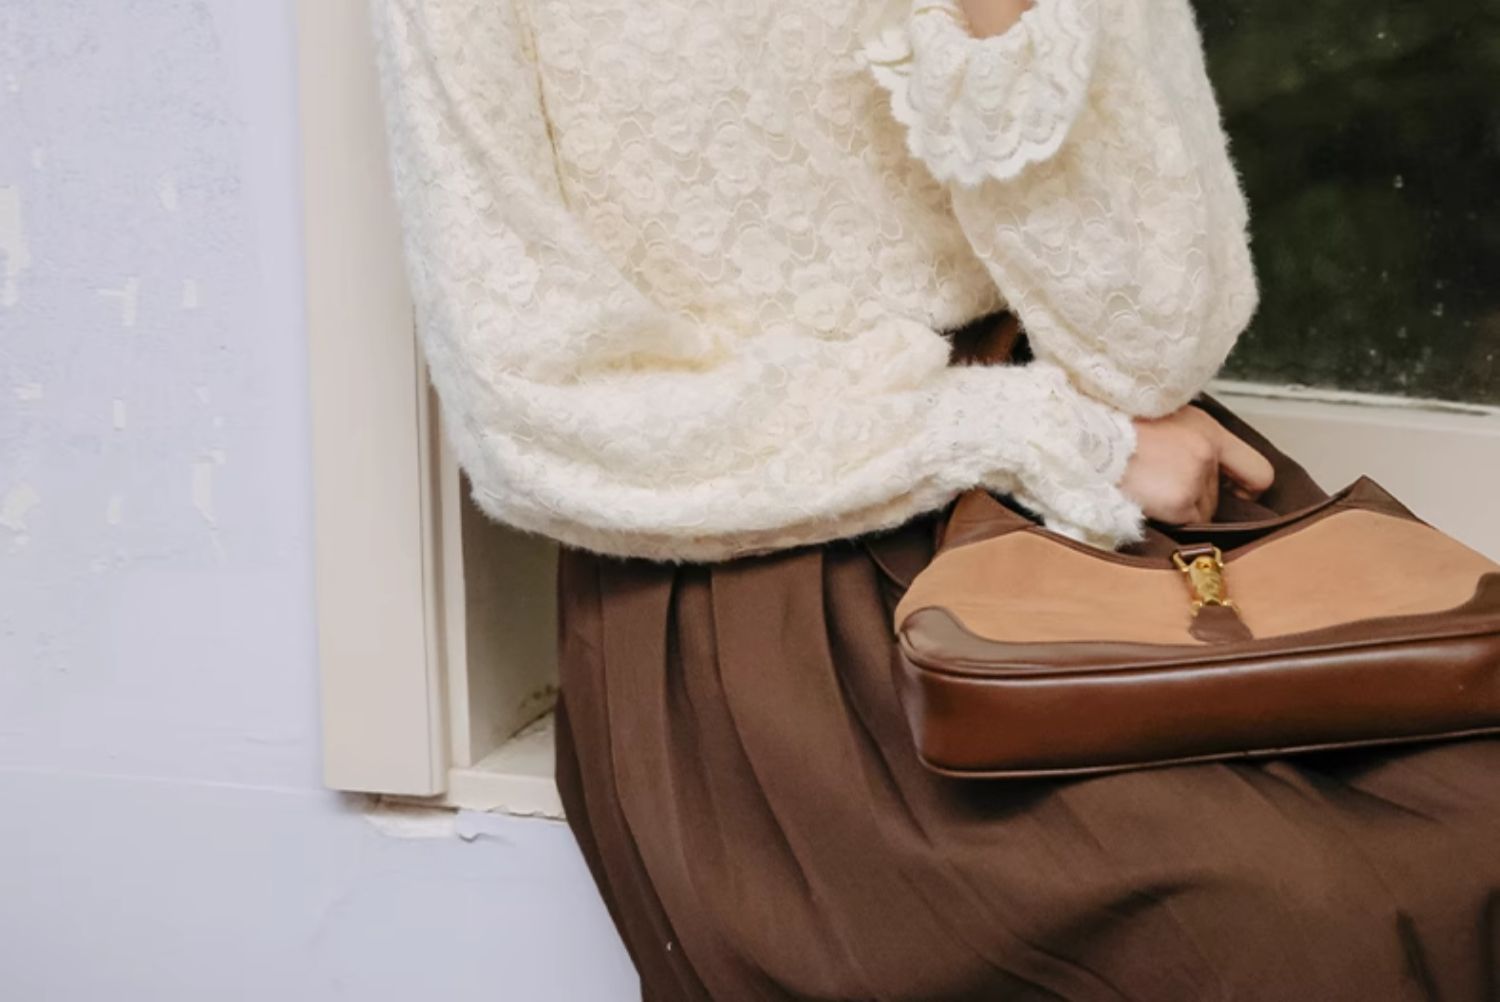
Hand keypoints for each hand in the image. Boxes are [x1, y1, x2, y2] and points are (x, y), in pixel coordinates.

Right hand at [1119, 405, 1275, 523]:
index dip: (1247, 489)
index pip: (1258, 470)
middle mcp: (1209, 453)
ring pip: (1202, 513)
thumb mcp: (1165, 419)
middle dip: (1195, 497)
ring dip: (1180, 508)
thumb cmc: (1118, 428)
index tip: (1236, 495)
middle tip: (1161, 482)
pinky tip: (1146, 498)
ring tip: (1149, 486)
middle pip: (1218, 495)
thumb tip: (1206, 465)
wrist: (1088, 438)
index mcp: (1209, 430)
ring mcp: (1196, 478)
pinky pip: (1185, 525)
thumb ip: (1192, 440)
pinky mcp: (1180, 501)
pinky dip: (1168, 519)